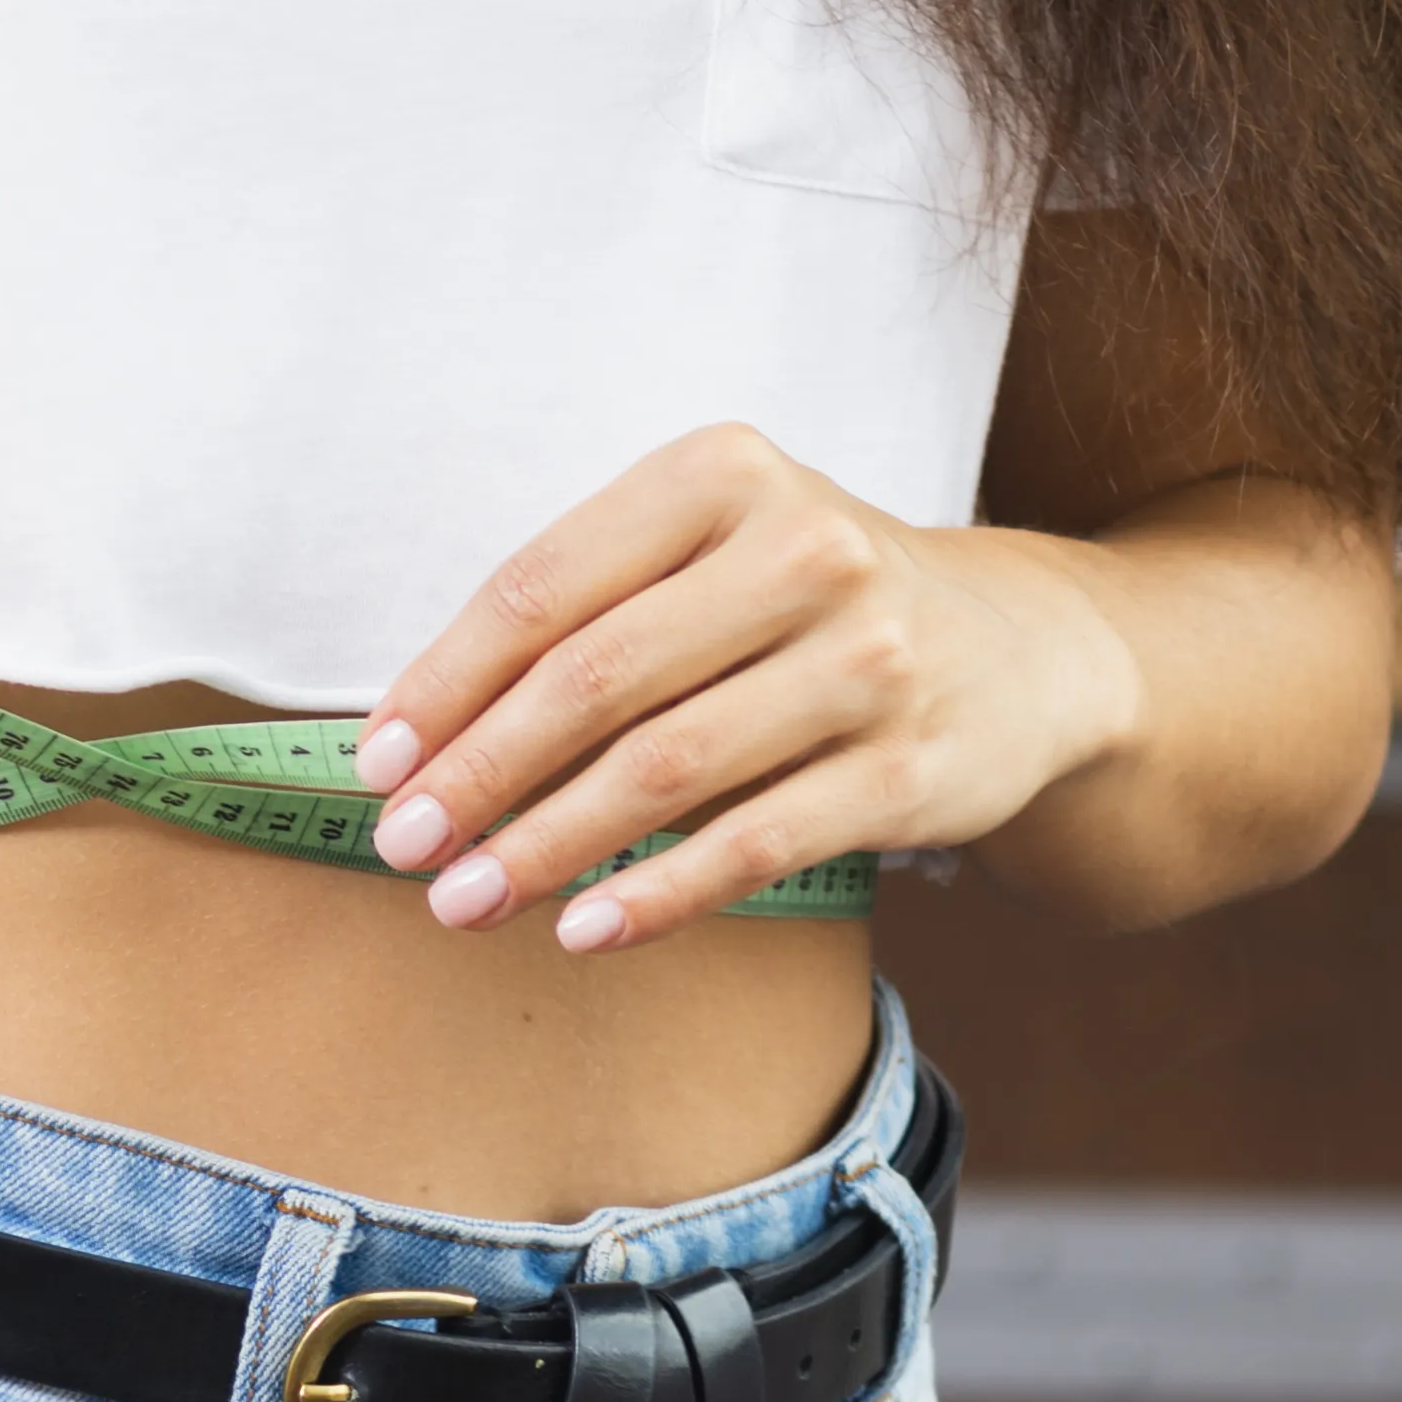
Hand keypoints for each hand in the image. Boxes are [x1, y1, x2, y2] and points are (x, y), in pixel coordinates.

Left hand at [343, 425, 1147, 956]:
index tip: (376, 760)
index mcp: (723, 473)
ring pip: (666, 772)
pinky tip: (582, 928)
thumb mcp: (713, 548)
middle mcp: (804, 552)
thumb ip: (590, 610)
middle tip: (401, 845)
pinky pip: (755, 846)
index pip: (544, 586)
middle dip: (479, 775)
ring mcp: (870, 661)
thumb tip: (423, 737)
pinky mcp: (912, 770)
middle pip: (594, 681)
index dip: (446, 682)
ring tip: (463, 899)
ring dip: (545, 848)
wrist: (1026, 649)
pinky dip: (656, 895)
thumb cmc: (809, 599)